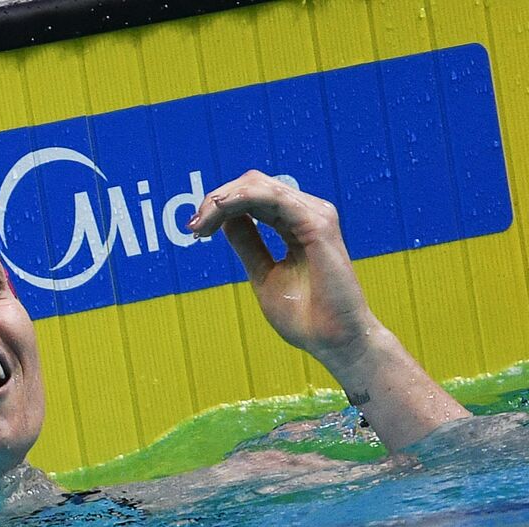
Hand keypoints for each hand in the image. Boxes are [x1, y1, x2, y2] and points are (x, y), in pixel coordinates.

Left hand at [187, 170, 377, 371]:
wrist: (334, 340)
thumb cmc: (305, 316)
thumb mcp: (263, 273)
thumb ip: (248, 244)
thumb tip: (224, 221)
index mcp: (295, 224)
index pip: (253, 197)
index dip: (220, 207)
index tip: (195, 231)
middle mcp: (307, 212)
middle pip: (252, 185)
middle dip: (215, 201)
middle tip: (193, 227)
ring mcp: (314, 214)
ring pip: (257, 186)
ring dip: (221, 200)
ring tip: (200, 224)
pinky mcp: (317, 222)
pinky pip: (271, 197)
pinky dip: (239, 200)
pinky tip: (218, 214)